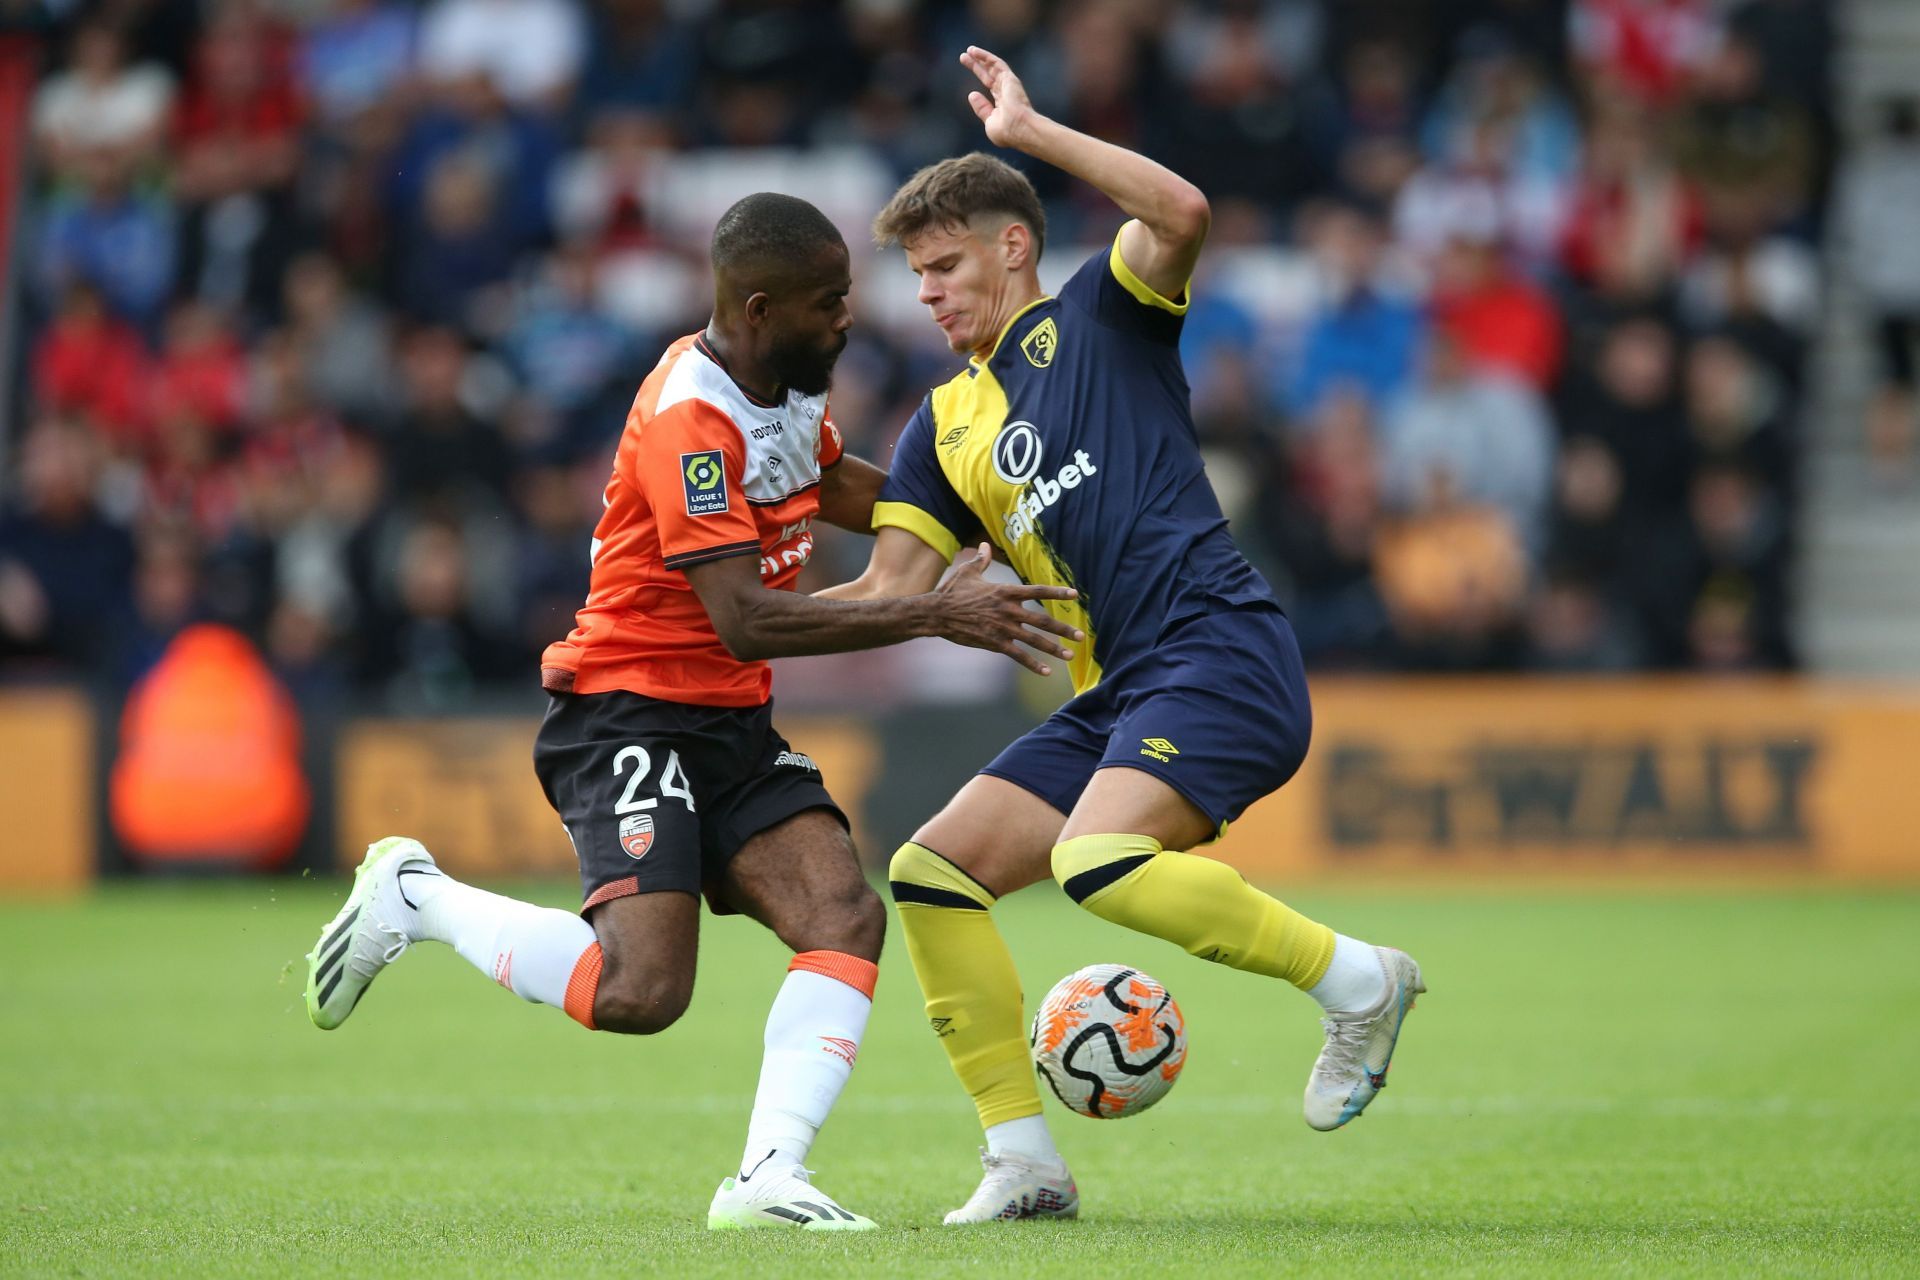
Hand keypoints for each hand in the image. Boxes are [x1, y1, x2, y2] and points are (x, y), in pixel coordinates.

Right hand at [933, 543, 1082, 675]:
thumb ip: (982, 559)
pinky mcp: (994, 643)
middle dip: (1063, 629)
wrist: (936, 614)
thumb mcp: (968, 572)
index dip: (1058, 592)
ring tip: (1070, 655)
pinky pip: (1018, 655)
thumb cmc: (952, 591)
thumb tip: (985, 545)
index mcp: (1005, 592)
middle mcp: (1008, 610)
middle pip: (1042, 620)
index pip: (1038, 591)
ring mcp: (1002, 628)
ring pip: (1034, 640)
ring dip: (1054, 649)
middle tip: (1080, 635)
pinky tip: (1046, 672)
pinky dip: (1033, 664)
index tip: (1075, 594)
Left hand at [960, 46, 1039, 150]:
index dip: (980, 78)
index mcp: (1003, 103)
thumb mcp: (990, 122)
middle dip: (977, 65)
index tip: (971, 74)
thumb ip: (981, 109)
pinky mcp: (1009, 79)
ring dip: (980, 58)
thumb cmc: (1007, 132)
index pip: (989, 86)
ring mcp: (1008, 84)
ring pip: (992, 67)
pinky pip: (996, 63)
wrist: (1021, 129)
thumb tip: (972, 94)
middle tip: (963, 57)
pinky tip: (974, 52)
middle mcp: (1006, 92)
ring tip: (968, 51)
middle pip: (989, 74)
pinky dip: (985, 57)